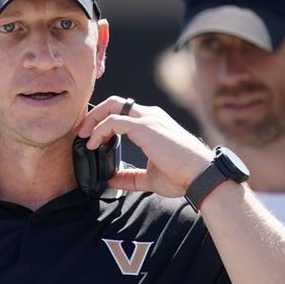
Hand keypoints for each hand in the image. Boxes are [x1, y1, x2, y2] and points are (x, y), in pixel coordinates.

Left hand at [77, 96, 212, 197]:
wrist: (201, 176)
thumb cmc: (183, 175)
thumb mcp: (150, 177)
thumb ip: (130, 177)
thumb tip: (111, 180)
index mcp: (154, 123)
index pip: (124, 111)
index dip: (104, 119)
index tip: (92, 136)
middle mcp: (151, 115)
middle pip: (115, 102)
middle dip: (95, 114)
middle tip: (82, 132)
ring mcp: (149, 119)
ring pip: (112, 106)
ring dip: (93, 120)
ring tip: (83, 137)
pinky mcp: (146, 127)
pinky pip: (114, 121)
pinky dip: (99, 130)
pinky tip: (92, 144)